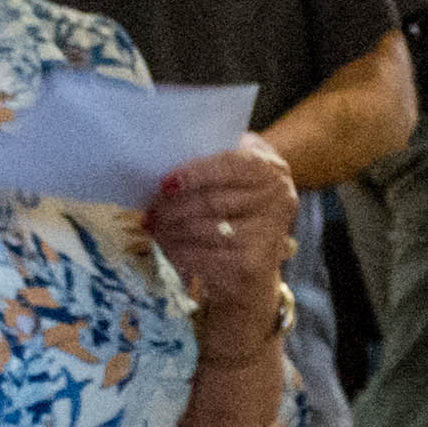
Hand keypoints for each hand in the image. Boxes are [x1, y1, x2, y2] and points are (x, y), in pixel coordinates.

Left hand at [144, 138, 299, 336]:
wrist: (256, 263)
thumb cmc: (236, 207)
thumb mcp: (233, 176)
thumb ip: (210, 162)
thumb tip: (165, 161)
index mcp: (270, 168)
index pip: (230, 166)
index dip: (195, 174)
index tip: (164, 184)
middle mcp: (278, 199)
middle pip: (213, 201)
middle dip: (174, 207)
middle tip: (149, 211)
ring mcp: (269, 234)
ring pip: (207, 230)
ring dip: (172, 230)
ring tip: (153, 228)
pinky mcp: (255, 265)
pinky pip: (207, 257)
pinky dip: (181, 253)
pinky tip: (167, 249)